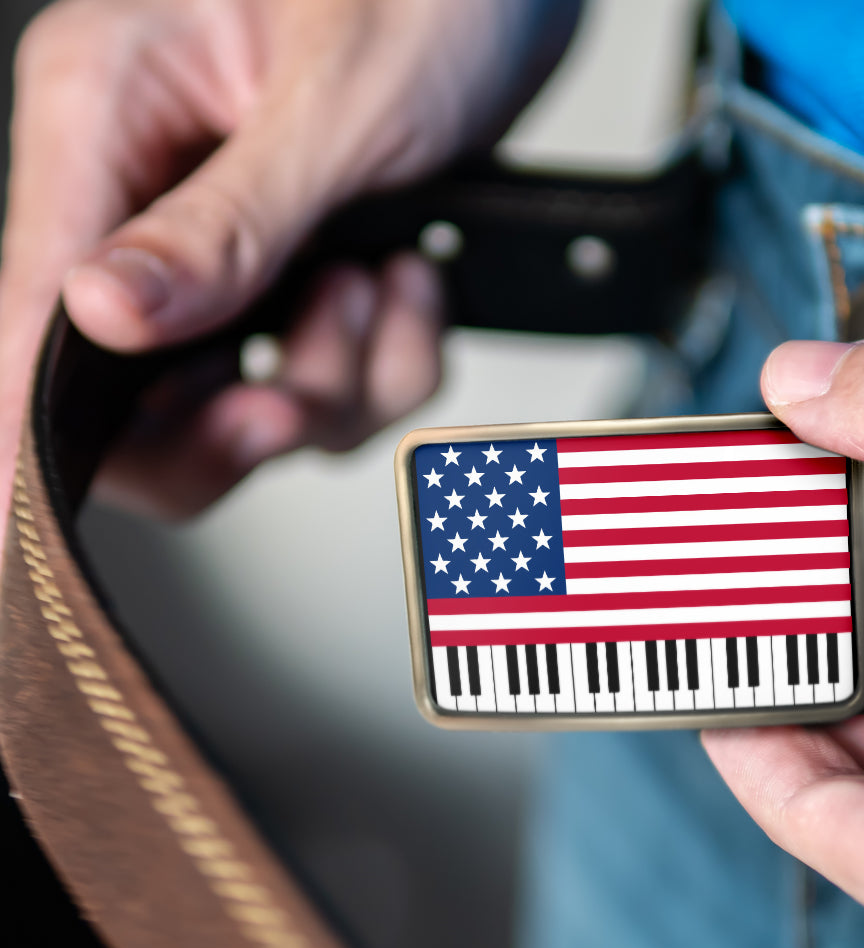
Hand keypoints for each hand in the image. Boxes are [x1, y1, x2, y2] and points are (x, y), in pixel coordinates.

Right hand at [0, 0, 577, 516]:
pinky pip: (342, 383)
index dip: (25, 423)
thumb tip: (100, 316)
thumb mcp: (335, 104)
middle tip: (298, 401)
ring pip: (258, 402)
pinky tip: (413, 283)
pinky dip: (394, 360)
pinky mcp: (301, 282)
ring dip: (344, 376)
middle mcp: (153, 194)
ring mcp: (232, 250)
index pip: (33, 301)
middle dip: (241, 419)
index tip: (17, 516)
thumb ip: (223, 224)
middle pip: (140, 396)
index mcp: (110, 115)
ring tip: (384, 283)